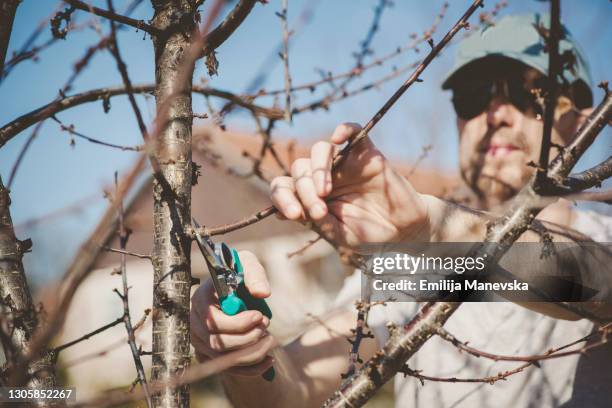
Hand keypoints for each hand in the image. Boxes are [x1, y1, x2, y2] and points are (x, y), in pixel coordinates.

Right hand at [190, 251, 275, 375]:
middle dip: (248, 338)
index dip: (238, 323)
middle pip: (219, 343)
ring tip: (269, 338)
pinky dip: (251, 368)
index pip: (214, 321)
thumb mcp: (246, 263)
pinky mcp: (210, 354)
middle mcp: (196, 323)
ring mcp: (201, 341)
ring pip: (225, 359)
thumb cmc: (237, 272)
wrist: (231, 285)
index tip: (259, 315)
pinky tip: (269, 359)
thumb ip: (254, 274)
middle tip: (266, 325)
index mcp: (201, 299)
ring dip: (252, 352)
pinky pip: (229, 369)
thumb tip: (263, 293)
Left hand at [270, 123, 429, 251]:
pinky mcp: (366, 154)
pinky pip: (352, 130)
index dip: (282, 197)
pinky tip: (338, 138)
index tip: (293, 214)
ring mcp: (344, 163)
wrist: (403, 232)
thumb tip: (287, 211)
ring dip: (317, 169)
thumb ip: (317, 221)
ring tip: (325, 191)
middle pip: (299, 168)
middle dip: (304, 190)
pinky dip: (344, 129)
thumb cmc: (368, 235)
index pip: (285, 186)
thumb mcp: (338, 235)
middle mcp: (323, 176)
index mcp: (311, 196)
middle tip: (320, 211)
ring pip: (319, 149)